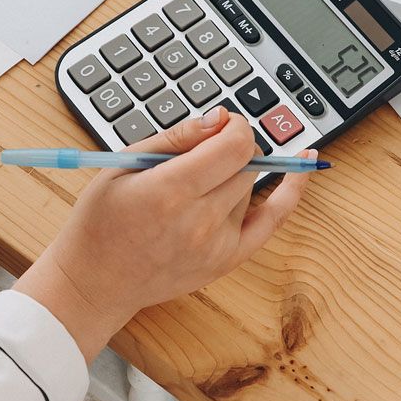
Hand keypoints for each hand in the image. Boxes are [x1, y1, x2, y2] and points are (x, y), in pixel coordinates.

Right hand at [14, 108, 312, 357]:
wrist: (95, 282)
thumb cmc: (100, 222)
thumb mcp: (123, 164)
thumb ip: (176, 138)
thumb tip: (219, 118)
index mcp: (171, 191)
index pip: (234, 145)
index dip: (233, 126)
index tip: (220, 124)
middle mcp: (200, 220)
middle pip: (246, 164)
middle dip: (232, 146)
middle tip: (204, 149)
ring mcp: (217, 245)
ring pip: (251, 187)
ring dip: (235, 173)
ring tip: (199, 181)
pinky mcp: (227, 261)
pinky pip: (272, 221)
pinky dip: (292, 192)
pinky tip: (305, 165)